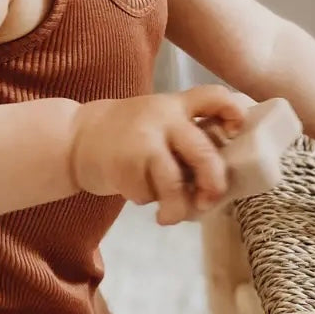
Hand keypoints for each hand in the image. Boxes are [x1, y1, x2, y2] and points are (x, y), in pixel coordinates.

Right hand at [69, 86, 251, 224]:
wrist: (77, 138)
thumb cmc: (130, 135)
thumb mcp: (160, 122)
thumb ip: (187, 137)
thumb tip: (221, 176)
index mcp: (177, 105)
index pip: (213, 97)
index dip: (234, 113)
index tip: (237, 132)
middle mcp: (163, 118)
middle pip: (202, 152)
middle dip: (213, 183)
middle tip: (210, 200)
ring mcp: (142, 141)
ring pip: (174, 182)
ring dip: (178, 207)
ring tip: (170, 216)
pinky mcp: (123, 165)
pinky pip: (148, 193)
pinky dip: (148, 200)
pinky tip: (139, 193)